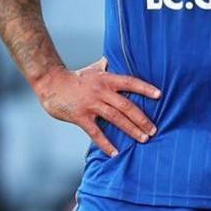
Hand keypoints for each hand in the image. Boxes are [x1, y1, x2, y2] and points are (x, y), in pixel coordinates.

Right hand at [35, 58, 160, 156]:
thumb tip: (118, 58)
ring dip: (131, 130)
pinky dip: (106, 144)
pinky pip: (96, 133)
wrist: (51, 83)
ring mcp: (91, 105)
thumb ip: (108, 66)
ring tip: (143, 139)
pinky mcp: (81, 117)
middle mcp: (101, 91)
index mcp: (106, 79)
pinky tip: (115, 152)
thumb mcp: (94, 69)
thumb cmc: (76, 78)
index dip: (145, 88)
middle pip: (126, 106)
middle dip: (142, 119)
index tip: (159, 95)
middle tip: (154, 130)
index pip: (130, 82)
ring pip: (116, 119)